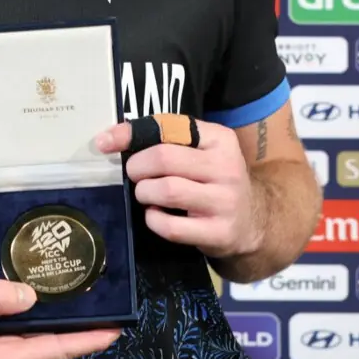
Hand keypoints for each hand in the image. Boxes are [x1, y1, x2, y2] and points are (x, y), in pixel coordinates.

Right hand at [0, 279, 120, 358]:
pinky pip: (21, 347)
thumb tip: (32, 297)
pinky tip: (47, 312)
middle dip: (77, 331)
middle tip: (105, 308)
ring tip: (84, 307)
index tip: (116, 329)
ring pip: (35, 348)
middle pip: (49, 350)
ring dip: (57, 330)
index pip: (54, 350)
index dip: (87, 340)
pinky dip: (36, 331)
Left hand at [95, 119, 260, 260]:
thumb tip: (110, 138)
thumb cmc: (214, 180)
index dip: (131, 133)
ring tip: (146, 195)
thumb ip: (166, 141)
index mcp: (220, 139)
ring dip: (145, 193)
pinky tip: (156, 216)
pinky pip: (172, 227)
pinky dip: (154, 220)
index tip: (105, 142)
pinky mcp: (219, 232)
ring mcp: (225, 201)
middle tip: (134, 175)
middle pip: (164, 159)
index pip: (169, 126)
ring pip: (167, 191)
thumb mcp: (202, 152)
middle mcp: (227, 167)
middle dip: (137, 167)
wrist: (253, 222)